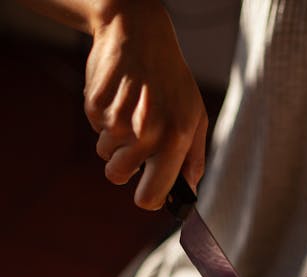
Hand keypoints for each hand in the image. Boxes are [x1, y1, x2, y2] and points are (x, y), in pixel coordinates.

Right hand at [84, 1, 207, 208]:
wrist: (138, 32)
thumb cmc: (172, 80)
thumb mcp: (195, 116)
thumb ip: (192, 160)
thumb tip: (188, 195)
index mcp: (175, 140)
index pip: (150, 196)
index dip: (147, 197)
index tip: (148, 190)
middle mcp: (146, 133)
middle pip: (119, 177)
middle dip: (125, 167)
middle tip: (137, 143)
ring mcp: (117, 120)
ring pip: (105, 154)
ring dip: (115, 140)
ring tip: (131, 111)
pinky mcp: (95, 106)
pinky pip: (95, 131)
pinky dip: (104, 120)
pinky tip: (119, 97)